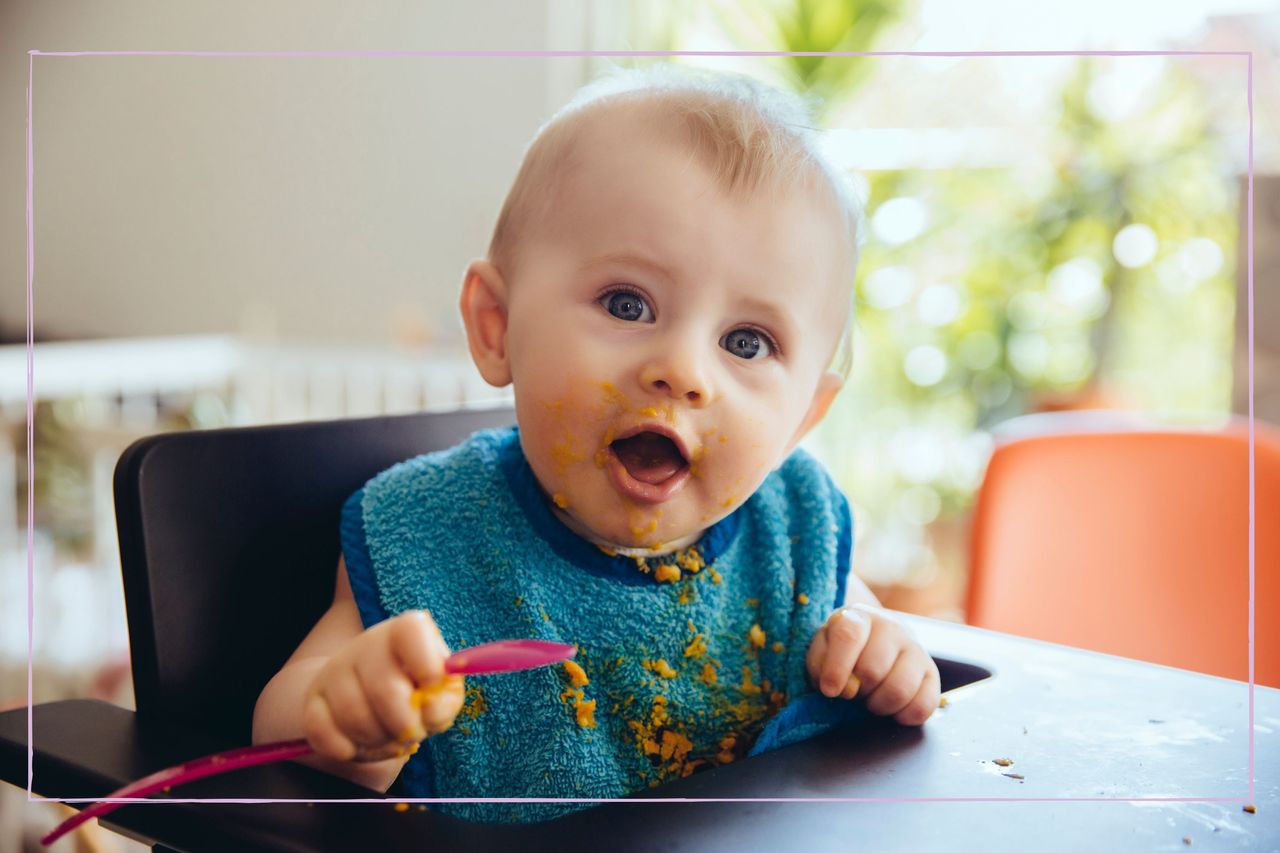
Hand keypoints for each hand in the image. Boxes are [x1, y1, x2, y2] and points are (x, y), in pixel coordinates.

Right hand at [303, 610, 463, 761]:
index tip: (433, 685)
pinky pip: (322, 733)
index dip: (428, 666)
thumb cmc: (415, 690)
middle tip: (412, 732)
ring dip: (378, 741)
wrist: (369, 692)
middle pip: (385, 690)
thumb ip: (444, 699)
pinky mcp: (312, 699)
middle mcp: (366, 644)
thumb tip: (429, 708)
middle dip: (405, 725)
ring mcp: (334, 670)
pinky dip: (347, 750)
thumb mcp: (442, 690)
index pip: (411, 631)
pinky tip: (359, 745)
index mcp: (404, 632)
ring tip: (389, 739)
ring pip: (354, 717)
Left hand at [805, 603, 939, 725]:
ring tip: (871, 699)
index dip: (837, 668)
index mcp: (859, 616)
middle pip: (873, 669)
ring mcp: (915, 648)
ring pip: (899, 689)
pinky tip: (892, 709)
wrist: (874, 642)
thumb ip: (821, 665)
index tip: (829, 690)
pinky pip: (924, 705)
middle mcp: (891, 627)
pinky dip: (904, 716)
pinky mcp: (932, 672)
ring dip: (879, 705)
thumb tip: (840, 688)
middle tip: (854, 691)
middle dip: (858, 690)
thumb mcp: (822, 650)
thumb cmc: (843, 651)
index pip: (848, 635)